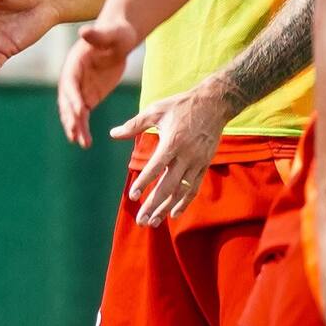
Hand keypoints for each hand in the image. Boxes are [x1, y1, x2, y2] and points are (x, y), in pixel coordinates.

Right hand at [57, 21, 136, 147]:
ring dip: (75, 127)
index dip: (73, 97)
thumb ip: (97, 35)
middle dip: (70, 118)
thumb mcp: (110, 34)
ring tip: (82, 143)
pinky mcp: (88, 96)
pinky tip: (86, 142)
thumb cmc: (116, 33)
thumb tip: (83, 31)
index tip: (80, 111)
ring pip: (73, 112)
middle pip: (67, 101)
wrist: (119, 39)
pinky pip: (83, 115)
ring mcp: (79, 89)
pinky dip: (83, 128)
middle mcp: (72, 78)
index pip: (70, 83)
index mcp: (74, 63)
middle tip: (75, 134)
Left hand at [110, 85, 230, 225]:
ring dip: (167, 208)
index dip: (144, 182)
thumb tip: (112, 134)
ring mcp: (197, 162)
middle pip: (168, 186)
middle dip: (154, 204)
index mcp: (172, 142)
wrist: (213, 104)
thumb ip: (134, 124)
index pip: (156, 167)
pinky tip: (174, 213)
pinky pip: (194, 188)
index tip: (132, 196)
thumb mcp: (155, 110)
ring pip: (181, 191)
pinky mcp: (205, 165)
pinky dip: (184, 202)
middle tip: (141, 220)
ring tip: (153, 222)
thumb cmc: (180, 105)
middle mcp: (186, 155)